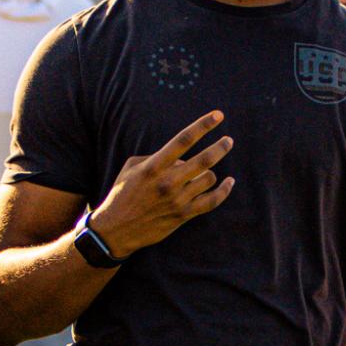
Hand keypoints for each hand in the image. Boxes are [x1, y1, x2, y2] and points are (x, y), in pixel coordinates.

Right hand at [88, 110, 232, 257]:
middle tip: (228, 140)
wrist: (116, 230)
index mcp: (153, 166)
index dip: (203, 125)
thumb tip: (181, 156)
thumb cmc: (122, 194)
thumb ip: (156, 156)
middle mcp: (167, 182)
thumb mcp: (131, 168)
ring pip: (209, 178)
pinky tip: (229, 182)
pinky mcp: (183, 215)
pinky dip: (224, 191)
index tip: (218, 115)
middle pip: (204, 160)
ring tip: (206, 171)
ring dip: (211, 172)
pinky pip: (212, 201)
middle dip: (220, 147)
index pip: (183, 140)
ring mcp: (177, 200)